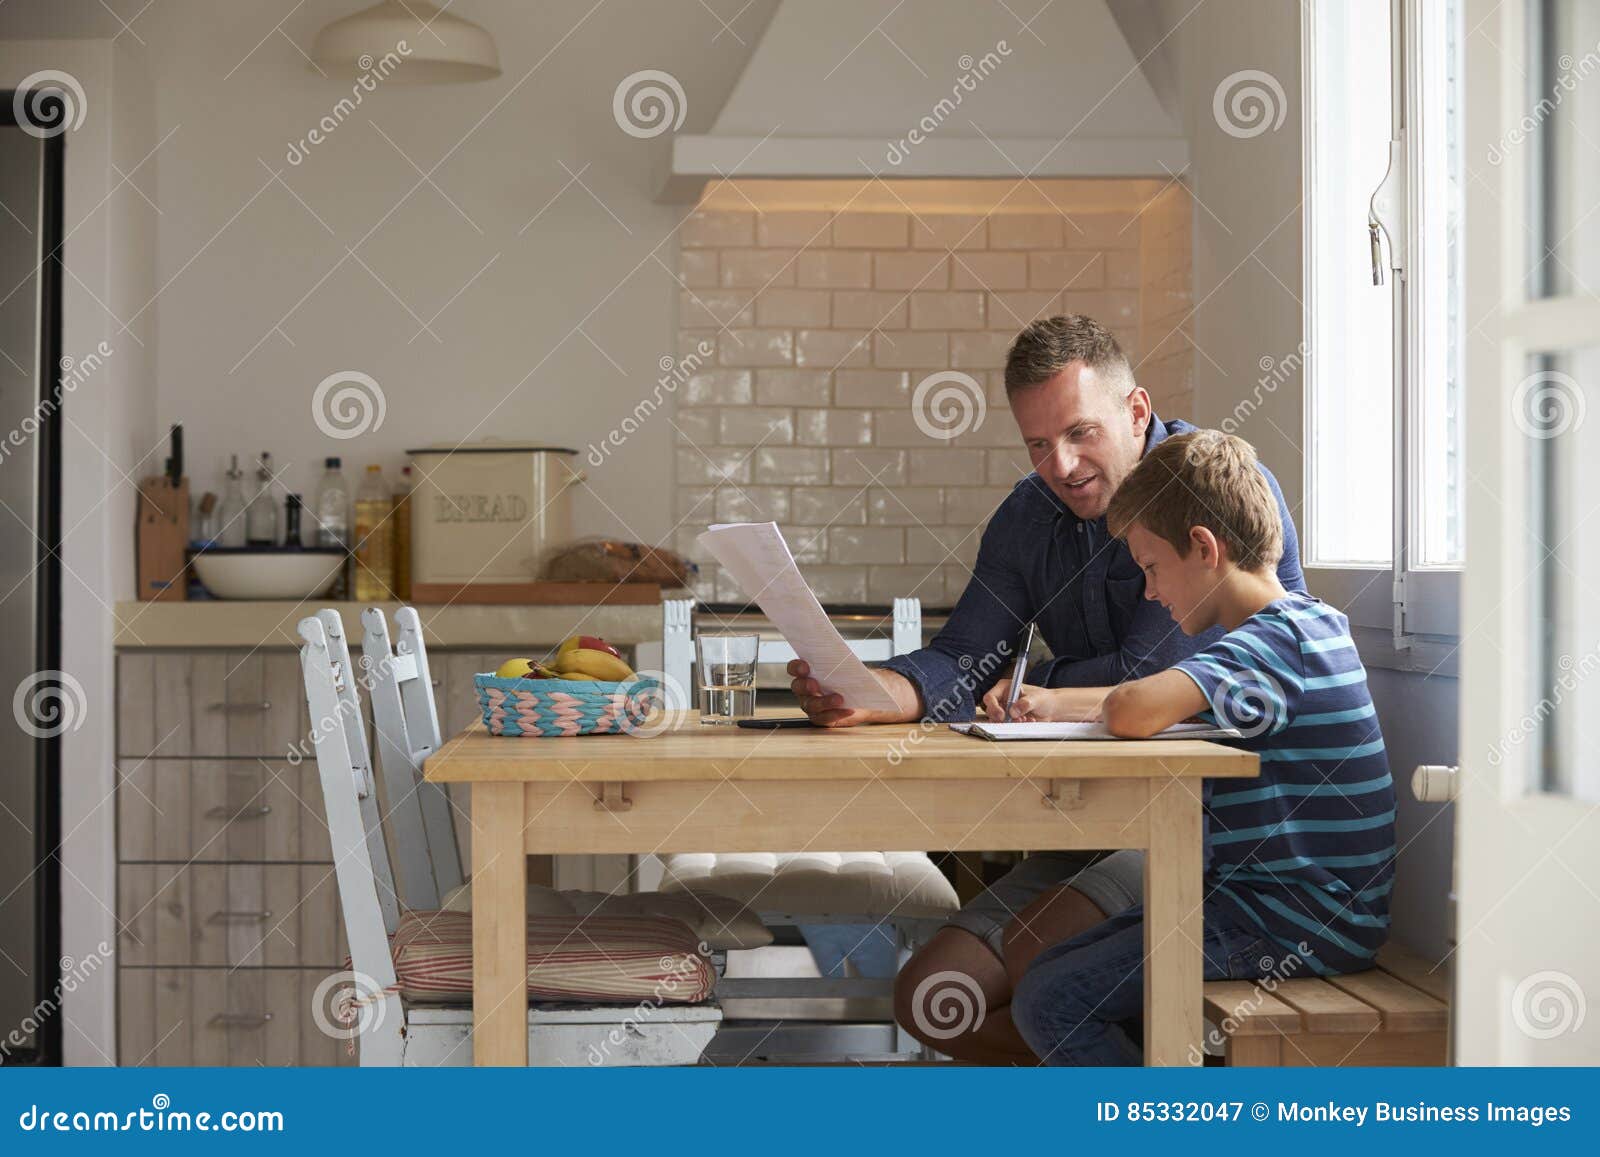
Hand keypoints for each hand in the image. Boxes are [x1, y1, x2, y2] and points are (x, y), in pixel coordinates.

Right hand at [787, 661, 918, 726]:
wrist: (864, 695)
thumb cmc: (851, 677)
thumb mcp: (846, 665)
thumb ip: (839, 661)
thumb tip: (840, 656)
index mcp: (806, 673)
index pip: (794, 668)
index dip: (796, 667)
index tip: (805, 666)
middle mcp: (804, 689)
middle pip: (798, 687)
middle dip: (805, 685)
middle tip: (814, 684)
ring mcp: (811, 704)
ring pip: (811, 705)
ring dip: (824, 701)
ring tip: (839, 699)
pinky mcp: (821, 717)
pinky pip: (824, 717)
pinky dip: (836, 713)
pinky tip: (849, 709)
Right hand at [982, 681, 1103, 722]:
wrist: (1053, 709)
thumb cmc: (1045, 699)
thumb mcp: (1036, 699)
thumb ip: (1025, 703)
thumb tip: (1013, 711)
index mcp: (1005, 688)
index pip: (990, 697)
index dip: (994, 707)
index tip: (1002, 715)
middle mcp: (1003, 698)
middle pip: (991, 711)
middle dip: (1002, 718)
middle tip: (1014, 719)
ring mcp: (1006, 710)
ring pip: (998, 720)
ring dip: (1010, 723)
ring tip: (1024, 719)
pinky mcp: (1010, 720)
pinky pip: (1006, 726)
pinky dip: (1015, 726)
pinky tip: (1027, 721)